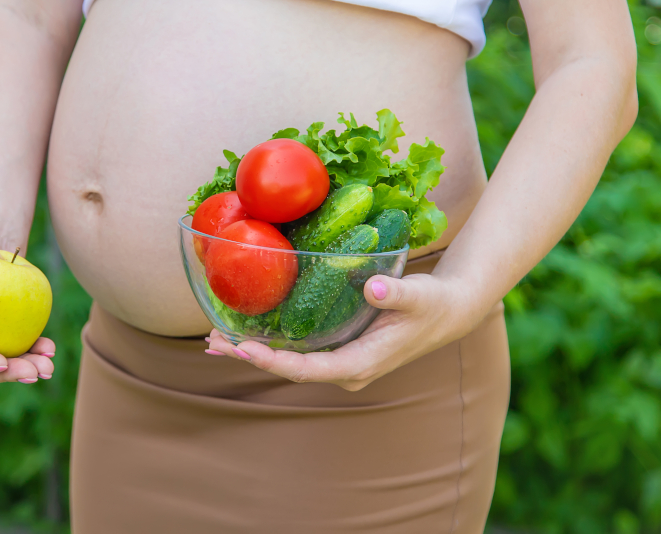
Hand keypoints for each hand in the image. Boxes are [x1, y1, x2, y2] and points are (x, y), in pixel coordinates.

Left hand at [206, 272, 481, 391]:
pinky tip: (243, 333)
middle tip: (212, 343)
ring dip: (253, 352)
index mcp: (361, 363)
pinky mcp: (338, 349)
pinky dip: (269, 343)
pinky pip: (297, 351)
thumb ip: (397, 293)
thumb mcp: (419, 295)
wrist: (449, 312)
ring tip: (214, 341)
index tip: (243, 349)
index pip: (307, 369)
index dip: (273, 361)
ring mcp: (340, 362)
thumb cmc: (434, 304)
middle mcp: (346, 370)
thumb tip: (375, 288)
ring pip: (289, 362)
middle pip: (289, 369)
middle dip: (250, 357)